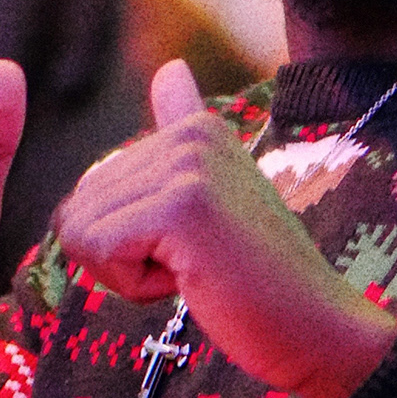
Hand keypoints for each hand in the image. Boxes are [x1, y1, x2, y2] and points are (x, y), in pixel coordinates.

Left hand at [54, 60, 396, 397]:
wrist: (315, 330)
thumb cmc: (260, 278)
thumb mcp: (217, 193)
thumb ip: (184, 134)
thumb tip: (170, 67)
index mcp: (197, 127)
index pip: (95, 187)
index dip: (129, 238)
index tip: (197, 248)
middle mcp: (193, 133)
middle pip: (81, 207)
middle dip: (122, 255)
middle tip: (198, 264)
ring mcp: (189, 166)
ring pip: (82, 230)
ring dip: (128, 272)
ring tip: (198, 270)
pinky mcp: (181, 207)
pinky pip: (99, 250)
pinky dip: (133, 285)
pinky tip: (193, 281)